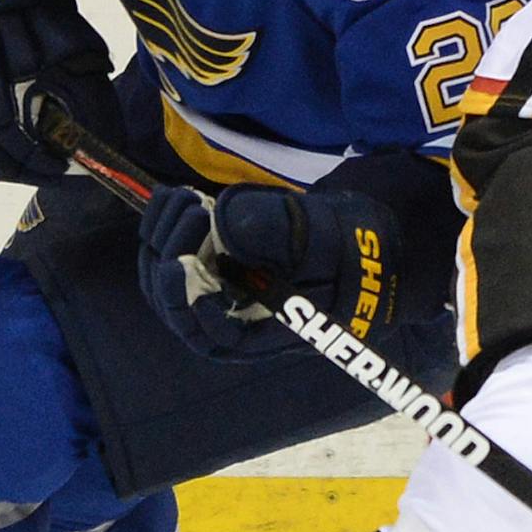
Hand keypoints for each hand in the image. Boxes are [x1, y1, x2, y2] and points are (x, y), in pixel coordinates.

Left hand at [136, 181, 450, 368]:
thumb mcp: (332, 237)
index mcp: (271, 332)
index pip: (218, 336)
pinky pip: (170, 259)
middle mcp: (238, 322)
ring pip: (167, 284)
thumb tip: (228, 222)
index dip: (192, 306)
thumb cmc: (359, 249)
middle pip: (181, 311)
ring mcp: (220, 296)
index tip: (181, 264)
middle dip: (173, 258)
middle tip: (191, 210)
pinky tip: (176, 196)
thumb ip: (284, 231)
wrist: (367, 241)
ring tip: (183, 197)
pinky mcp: (210, 270)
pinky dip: (166, 228)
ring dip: (164, 239)